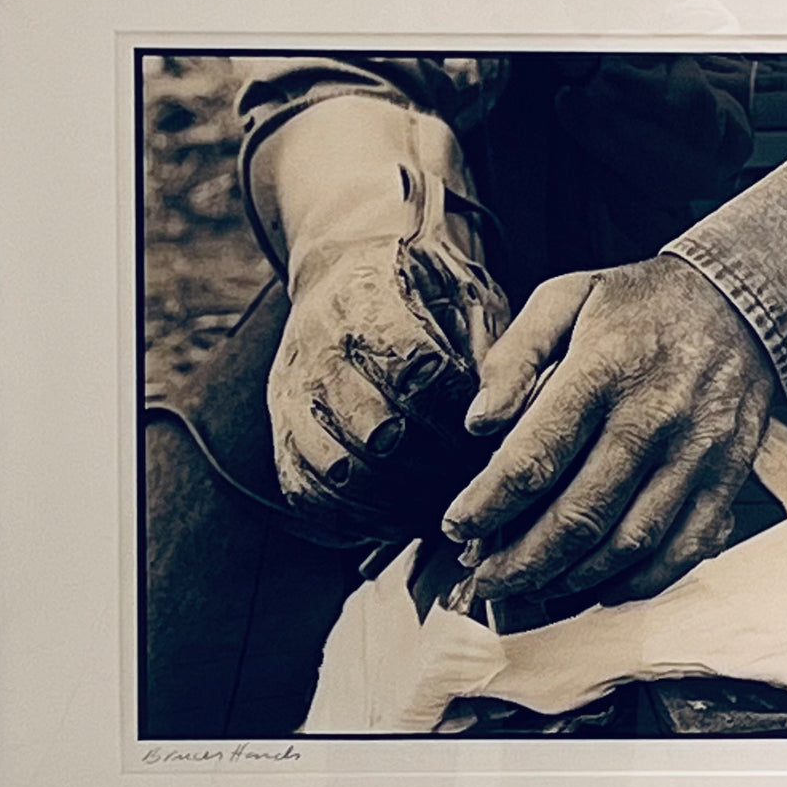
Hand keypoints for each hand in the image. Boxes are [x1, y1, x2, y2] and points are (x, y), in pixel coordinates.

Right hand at [267, 192, 508, 540]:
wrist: (344, 269)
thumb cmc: (421, 288)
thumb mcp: (467, 296)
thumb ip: (489, 353)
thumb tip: (503, 419)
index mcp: (368, 302)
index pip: (416, 373)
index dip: (458, 415)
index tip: (486, 434)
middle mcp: (319, 350)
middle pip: (377, 431)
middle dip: (433, 466)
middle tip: (472, 481)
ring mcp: (294, 396)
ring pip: (339, 470)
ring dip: (398, 499)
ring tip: (441, 505)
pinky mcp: (283, 433)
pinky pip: (309, 494)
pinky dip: (355, 518)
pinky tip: (398, 518)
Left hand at [442, 254, 775, 603]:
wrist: (742, 299)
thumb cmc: (641, 304)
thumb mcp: (567, 296)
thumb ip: (515, 353)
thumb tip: (479, 421)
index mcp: (605, 366)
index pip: (536, 455)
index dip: (490, 504)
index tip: (458, 527)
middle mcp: (654, 414)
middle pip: (579, 512)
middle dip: (523, 558)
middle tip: (486, 578)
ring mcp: (697, 450)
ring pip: (630, 540)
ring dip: (574, 576)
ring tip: (534, 586)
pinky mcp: (729, 474)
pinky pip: (686, 546)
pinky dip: (642, 580)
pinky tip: (603, 587)